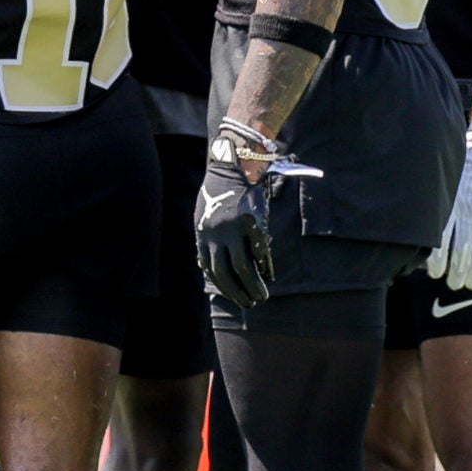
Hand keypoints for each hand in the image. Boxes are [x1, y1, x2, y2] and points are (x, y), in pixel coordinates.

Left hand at [197, 165, 278, 306]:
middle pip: (226, 273)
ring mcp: (233, 229)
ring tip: (262, 296)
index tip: (236, 297)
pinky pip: (259, 249)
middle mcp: (215, 235)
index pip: (212, 271)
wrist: (231, 166)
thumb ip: (207, 242)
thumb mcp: (204, 218)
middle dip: (238, 293)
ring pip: (243, 267)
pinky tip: (269, 275)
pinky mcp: (250, 221)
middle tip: (251, 304)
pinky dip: (265, 265)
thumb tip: (204, 268)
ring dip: (253, 286)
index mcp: (203, 235)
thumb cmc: (218, 194)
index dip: (225, 288)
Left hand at [428, 123, 471, 290]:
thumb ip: (430, 204)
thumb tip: (409, 226)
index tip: (435, 275)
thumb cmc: (459, 171)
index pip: (442, 242)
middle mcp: (468, 211)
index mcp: (450, 206)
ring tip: (471, 284)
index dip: (438, 263)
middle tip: (454, 284)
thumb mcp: (441, 186)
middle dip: (458, 273)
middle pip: (462, 252)